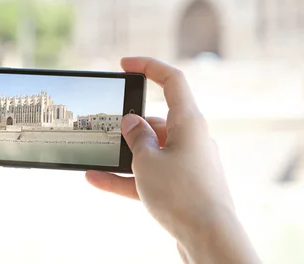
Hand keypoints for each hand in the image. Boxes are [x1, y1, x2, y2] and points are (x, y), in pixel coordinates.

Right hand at [86, 57, 259, 263]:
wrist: (209, 240)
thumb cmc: (182, 195)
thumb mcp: (148, 161)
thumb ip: (136, 137)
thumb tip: (132, 122)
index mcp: (189, 121)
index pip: (172, 80)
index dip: (148, 66)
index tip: (125, 64)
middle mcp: (192, 138)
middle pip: (157, 120)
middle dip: (129, 125)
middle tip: (103, 127)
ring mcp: (188, 163)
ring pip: (151, 150)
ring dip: (124, 155)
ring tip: (94, 156)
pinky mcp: (182, 186)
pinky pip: (151, 175)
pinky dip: (127, 177)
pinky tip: (97, 180)